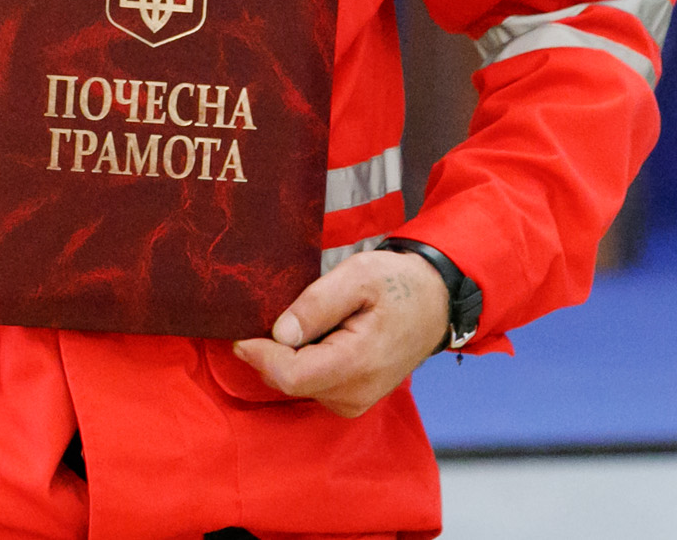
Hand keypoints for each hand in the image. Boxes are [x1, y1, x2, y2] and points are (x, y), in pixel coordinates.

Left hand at [231, 248, 449, 416]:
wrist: (436, 302)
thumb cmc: (398, 283)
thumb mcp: (358, 275)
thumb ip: (317, 304)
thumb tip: (280, 332)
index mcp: (358, 363)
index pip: (291, 375)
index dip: (260, 356)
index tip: (241, 334)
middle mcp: (356, 393)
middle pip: (290, 382)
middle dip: (272, 353)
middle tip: (280, 314)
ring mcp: (356, 401)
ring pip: (298, 385)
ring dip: (289, 357)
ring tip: (312, 321)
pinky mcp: (353, 400)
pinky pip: (312, 385)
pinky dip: (304, 362)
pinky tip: (320, 336)